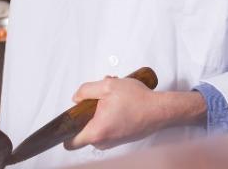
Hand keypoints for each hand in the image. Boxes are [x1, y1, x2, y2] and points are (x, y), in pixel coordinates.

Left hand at [66, 76, 205, 149]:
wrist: (162, 110)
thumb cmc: (139, 100)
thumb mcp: (108, 85)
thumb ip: (86, 90)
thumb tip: (76, 98)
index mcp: (96, 132)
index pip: (69, 142)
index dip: (66, 130)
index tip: (72, 118)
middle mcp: (104, 141)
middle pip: (84, 131)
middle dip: (89, 114)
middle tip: (101, 99)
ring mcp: (114, 142)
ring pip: (98, 129)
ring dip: (101, 113)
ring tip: (115, 98)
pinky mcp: (123, 138)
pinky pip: (109, 129)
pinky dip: (111, 117)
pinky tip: (122, 104)